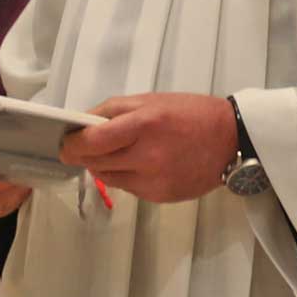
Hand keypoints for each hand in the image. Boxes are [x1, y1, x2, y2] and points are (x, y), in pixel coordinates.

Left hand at [63, 92, 236, 203]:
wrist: (231, 140)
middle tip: (80, 148)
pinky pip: (127, 187)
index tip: (66, 142)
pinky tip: (137, 164)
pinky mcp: (159, 196)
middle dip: (83, 155)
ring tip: (112, 154)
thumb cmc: (190, 113)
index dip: (72, 144)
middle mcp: (147, 156)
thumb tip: (80, 124)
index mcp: (143, 124)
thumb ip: (112, 110)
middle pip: (95, 162)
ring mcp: (153, 179)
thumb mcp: (150, 100)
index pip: (92, 141)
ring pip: (108, 178)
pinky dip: (124, 176)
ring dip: (102, 166)